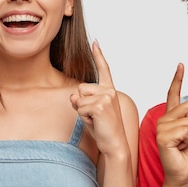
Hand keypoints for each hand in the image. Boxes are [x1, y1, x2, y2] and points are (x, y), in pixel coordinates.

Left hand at [70, 41, 128, 156]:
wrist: (114, 144)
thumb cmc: (103, 129)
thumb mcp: (90, 111)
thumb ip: (81, 100)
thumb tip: (72, 96)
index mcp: (109, 90)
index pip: (104, 69)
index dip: (99, 55)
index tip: (95, 42)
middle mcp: (109, 91)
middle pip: (80, 88)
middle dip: (81, 103)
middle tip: (94, 116)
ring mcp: (106, 97)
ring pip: (78, 99)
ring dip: (82, 111)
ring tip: (95, 120)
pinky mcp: (101, 105)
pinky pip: (79, 107)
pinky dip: (83, 117)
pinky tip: (95, 122)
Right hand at [155, 63, 187, 186]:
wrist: (182, 174)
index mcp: (172, 117)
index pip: (174, 94)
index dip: (178, 79)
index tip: (181, 65)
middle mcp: (165, 119)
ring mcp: (162, 127)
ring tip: (183, 145)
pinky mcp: (162, 136)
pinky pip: (186, 129)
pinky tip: (179, 148)